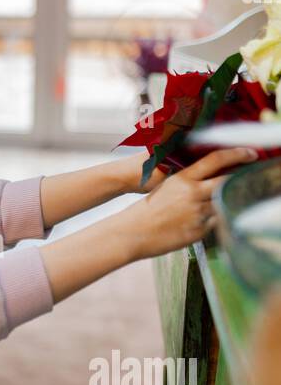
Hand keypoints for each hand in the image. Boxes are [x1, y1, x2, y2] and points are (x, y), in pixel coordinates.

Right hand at [122, 147, 257, 259]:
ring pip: (222, 203)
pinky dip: (212, 220)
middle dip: (239, 177)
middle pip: (226, 181)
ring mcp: (198, 213)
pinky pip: (215, 222)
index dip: (237, 153)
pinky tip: (199, 220)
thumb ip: (187, 180)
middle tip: (247, 176)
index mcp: (184, 179)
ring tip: (214, 202)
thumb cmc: (146, 209)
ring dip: (222, 202)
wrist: (133, 232)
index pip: (215, 160)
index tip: (250, 152)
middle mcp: (194, 194)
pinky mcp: (199, 231)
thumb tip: (205, 175)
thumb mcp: (166, 186)